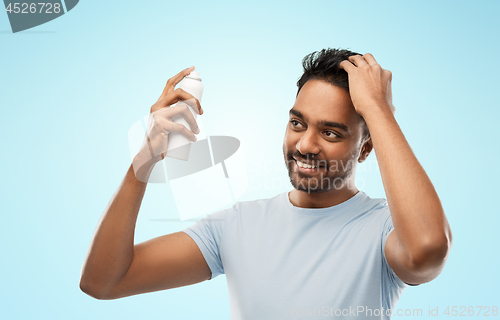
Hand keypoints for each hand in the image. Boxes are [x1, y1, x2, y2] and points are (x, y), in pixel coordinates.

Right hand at [132, 66, 202, 181]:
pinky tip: (193, 138)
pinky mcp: (161, 125)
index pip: (170, 83)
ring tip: (197, 130)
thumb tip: (196, 113)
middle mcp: (157, 106)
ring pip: (183, 110)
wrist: (150, 153)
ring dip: (194, 121)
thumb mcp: (169, 123)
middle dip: (194, 100)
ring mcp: (158, 115)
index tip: (192, 68)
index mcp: (159, 103)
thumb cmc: (163, 138)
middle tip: (202, 112)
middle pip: (179, 93)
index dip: (181, 74)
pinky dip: (190, 133)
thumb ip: (177, 116)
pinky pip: (181, 127)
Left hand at [339, 53, 395, 116]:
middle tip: (356, 62)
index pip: (377, 67)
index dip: (371, 69)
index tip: (366, 72)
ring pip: (357, 58)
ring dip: (352, 59)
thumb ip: (391, 103)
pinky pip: (346, 64)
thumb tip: (393, 109)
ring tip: (347, 62)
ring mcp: (366, 69)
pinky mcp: (355, 73)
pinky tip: (339, 67)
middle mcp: (377, 68)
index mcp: (386, 74)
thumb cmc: (383, 109)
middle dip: (362, 58)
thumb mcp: (391, 103)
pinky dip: (342, 64)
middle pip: (368, 57)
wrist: (376, 108)